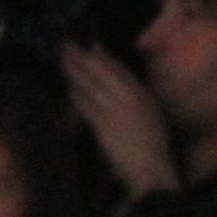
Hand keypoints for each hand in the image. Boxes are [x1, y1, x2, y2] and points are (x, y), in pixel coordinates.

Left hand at [60, 42, 178, 199]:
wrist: (152, 170)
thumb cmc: (153, 152)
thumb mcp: (150, 121)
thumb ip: (137, 105)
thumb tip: (124, 97)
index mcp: (143, 96)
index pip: (120, 70)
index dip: (104, 57)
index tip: (92, 46)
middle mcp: (129, 97)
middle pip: (102, 72)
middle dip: (83, 58)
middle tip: (68, 46)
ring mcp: (116, 109)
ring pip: (91, 85)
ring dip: (75, 71)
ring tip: (63, 60)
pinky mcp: (104, 124)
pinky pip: (87, 106)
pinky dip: (77, 97)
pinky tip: (69, 90)